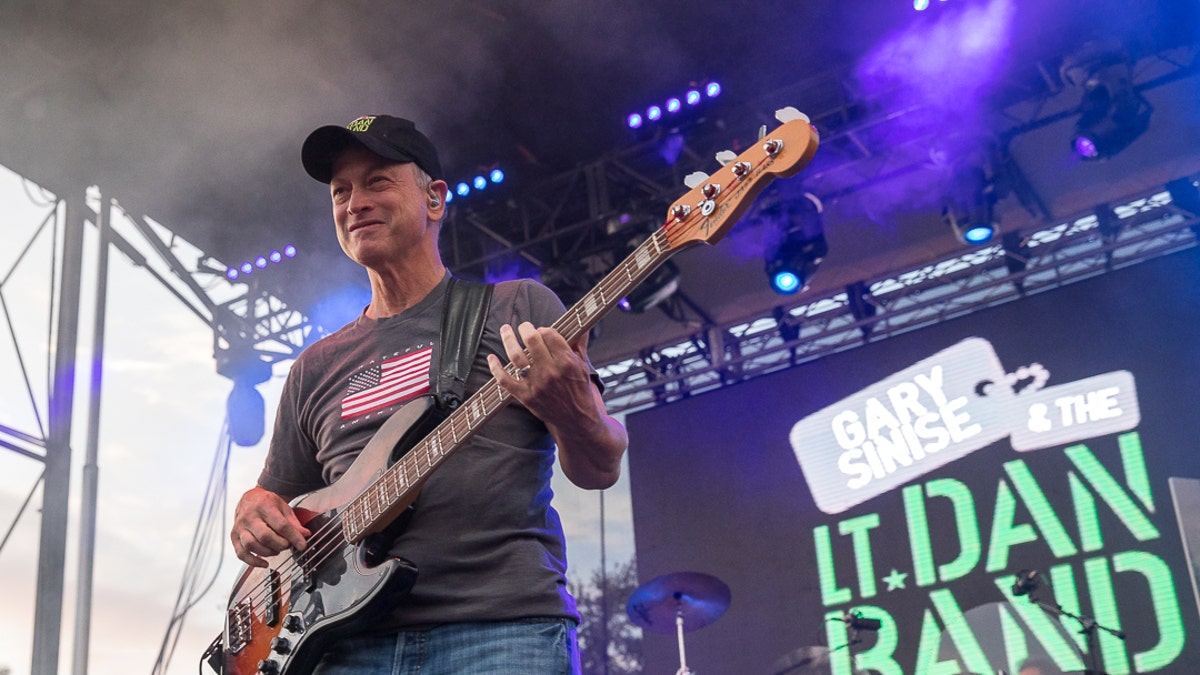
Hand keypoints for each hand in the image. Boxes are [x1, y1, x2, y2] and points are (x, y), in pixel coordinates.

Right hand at [231, 486, 310, 567]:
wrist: (250, 499)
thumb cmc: (267, 503)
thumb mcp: (283, 507)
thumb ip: (294, 522)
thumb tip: (305, 535)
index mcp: (264, 506)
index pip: (280, 525)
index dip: (293, 537)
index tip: (302, 545)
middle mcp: (249, 516)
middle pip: (264, 536)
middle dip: (280, 545)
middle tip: (288, 545)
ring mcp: (239, 527)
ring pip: (251, 545)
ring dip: (268, 552)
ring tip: (277, 550)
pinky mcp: (234, 536)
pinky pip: (241, 553)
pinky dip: (253, 562)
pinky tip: (264, 563)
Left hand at [487, 322, 627, 488]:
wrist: (578, 422)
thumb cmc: (580, 392)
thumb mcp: (583, 367)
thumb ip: (579, 344)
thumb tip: (581, 324)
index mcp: (567, 362)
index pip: (549, 334)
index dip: (544, 329)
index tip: (542, 331)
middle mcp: (551, 372)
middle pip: (532, 341)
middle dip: (525, 328)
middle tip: (524, 326)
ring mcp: (536, 385)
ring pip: (516, 356)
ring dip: (508, 339)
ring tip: (505, 330)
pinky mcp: (525, 397)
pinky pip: (504, 380)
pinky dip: (495, 368)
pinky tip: (491, 358)